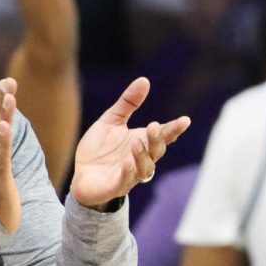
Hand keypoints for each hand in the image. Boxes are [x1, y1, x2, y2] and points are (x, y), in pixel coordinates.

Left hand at [70, 78, 189, 208]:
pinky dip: (128, 172)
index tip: (185, 120)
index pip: (163, 135)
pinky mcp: (116, 185)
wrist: (81, 176)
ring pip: (145, 168)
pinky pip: (126, 180)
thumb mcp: (111, 121)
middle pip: (157, 151)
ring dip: (143, 156)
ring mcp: (130, 174)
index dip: (174, 129)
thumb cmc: (99, 149)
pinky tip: (127, 163)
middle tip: (154, 126)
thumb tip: (144, 80)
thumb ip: (127, 103)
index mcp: (141, 141)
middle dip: (157, 139)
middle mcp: (140, 159)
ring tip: (136, 143)